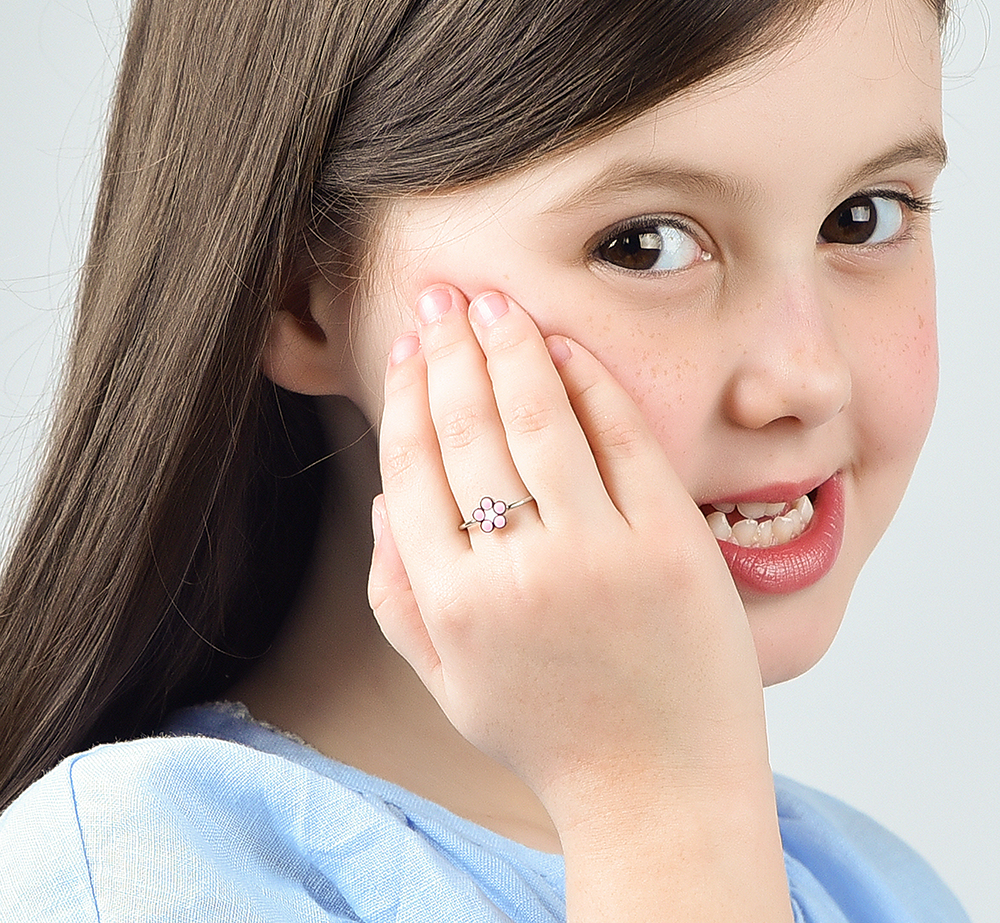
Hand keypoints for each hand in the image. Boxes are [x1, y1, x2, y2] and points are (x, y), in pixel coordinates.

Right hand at [369, 285, 769, 823]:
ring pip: (539, 416)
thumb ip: (398, 592)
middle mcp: (517, 571)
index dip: (408, 390)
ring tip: (491, 302)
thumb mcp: (446, 680)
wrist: (659, 789)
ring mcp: (600, 554)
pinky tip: (565, 344)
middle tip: (440, 293)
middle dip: (448, 346)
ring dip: (509, 345)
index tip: (409, 344)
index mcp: (451, 603)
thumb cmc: (547, 732)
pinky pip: (623, 438)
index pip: (414, 462)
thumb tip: (384, 495)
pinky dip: (590, 381)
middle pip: (468, 425)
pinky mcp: (670, 544)